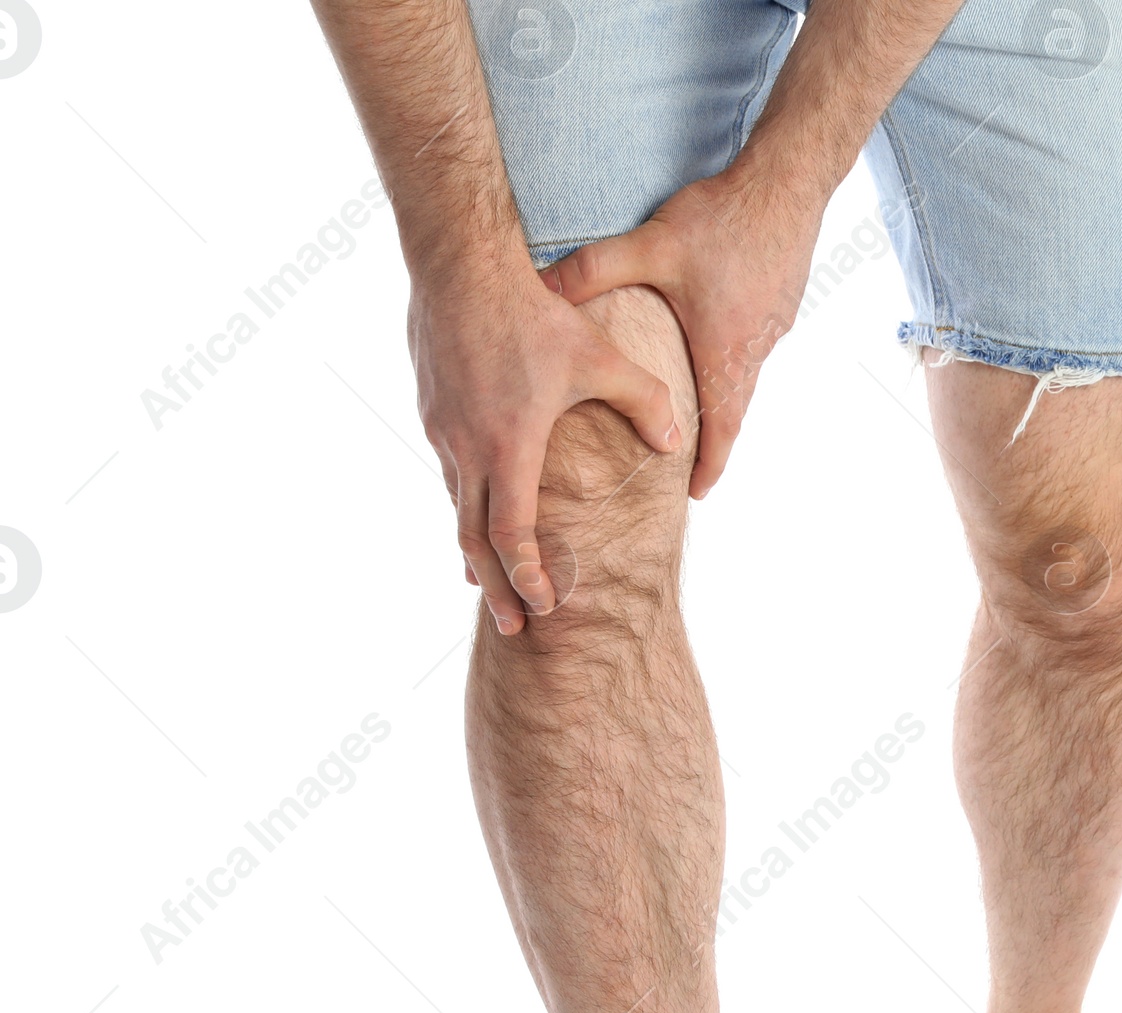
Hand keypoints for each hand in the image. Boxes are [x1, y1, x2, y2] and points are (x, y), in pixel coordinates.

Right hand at [408, 244, 681, 632]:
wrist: (459, 262)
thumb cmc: (534, 312)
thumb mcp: (601, 357)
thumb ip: (647, 402)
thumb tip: (678, 444)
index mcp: (508, 446)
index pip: (512, 535)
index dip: (528, 576)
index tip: (544, 605)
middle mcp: (466, 449)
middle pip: (474, 542)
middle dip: (496, 590)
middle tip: (513, 628)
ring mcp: (442, 431)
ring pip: (456, 507)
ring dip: (475, 551)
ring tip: (488, 584)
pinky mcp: (430, 411)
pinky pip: (448, 473)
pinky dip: (464, 507)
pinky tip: (477, 514)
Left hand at [542, 168, 823, 498]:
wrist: (789, 182)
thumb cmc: (724, 219)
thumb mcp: (652, 246)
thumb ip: (595, 271)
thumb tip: (542, 290)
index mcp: (722, 352)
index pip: (719, 430)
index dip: (708, 466)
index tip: (696, 494)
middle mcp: (754, 350)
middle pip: (734, 410)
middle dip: (713, 440)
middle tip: (693, 463)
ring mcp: (774, 328)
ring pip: (746, 376)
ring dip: (724, 395)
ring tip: (699, 404)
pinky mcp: (783, 304)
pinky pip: (757, 345)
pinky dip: (737, 357)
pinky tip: (717, 337)